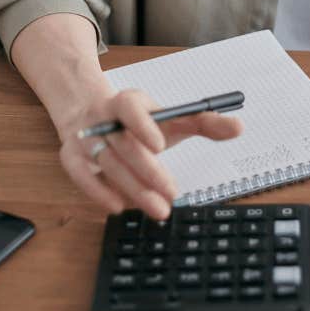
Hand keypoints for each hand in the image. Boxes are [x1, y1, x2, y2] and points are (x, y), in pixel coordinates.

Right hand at [57, 88, 242, 219]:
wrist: (90, 112)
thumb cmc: (139, 120)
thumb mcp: (170, 117)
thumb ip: (204, 122)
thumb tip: (239, 127)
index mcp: (127, 101)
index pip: (131, 108)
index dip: (143, 125)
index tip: (161, 146)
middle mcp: (103, 118)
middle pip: (124, 145)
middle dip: (149, 172)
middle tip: (172, 193)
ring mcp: (85, 137)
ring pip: (107, 164)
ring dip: (132, 188)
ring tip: (159, 209)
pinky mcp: (71, 156)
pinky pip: (81, 175)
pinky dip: (97, 192)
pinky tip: (119, 207)